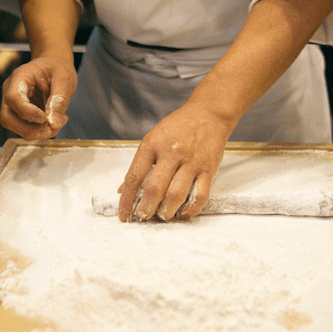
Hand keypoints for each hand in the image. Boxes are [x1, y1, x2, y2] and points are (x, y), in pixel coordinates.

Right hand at [0, 55, 77, 138]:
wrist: (54, 65)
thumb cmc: (57, 68)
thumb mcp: (65, 78)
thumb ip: (59, 99)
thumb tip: (53, 123)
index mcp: (20, 77)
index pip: (13, 98)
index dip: (27, 112)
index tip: (45, 118)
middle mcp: (10, 90)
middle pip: (7, 117)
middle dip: (28, 129)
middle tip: (51, 129)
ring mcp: (13, 103)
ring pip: (13, 126)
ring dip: (35, 132)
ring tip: (57, 123)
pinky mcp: (19, 112)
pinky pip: (23, 127)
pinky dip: (38, 130)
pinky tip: (54, 121)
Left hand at [117, 101, 231, 221]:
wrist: (208, 114)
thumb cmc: (178, 127)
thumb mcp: (153, 139)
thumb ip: (140, 165)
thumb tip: (124, 191)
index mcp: (152, 145)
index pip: (134, 177)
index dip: (126, 200)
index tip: (124, 214)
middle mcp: (171, 153)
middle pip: (154, 189)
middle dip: (146, 209)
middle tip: (143, 217)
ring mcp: (191, 162)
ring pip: (176, 195)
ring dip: (166, 211)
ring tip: (162, 215)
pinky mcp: (208, 169)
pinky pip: (199, 196)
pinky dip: (190, 210)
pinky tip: (183, 212)